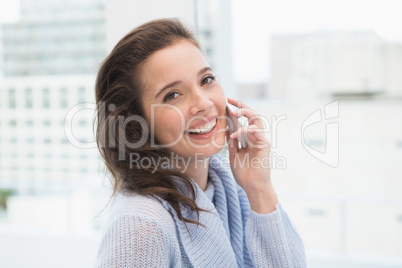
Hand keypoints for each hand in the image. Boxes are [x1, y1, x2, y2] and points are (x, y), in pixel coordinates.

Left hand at [225, 97, 277, 212]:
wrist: (253, 187)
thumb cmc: (245, 173)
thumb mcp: (234, 154)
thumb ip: (231, 142)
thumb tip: (226, 129)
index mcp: (250, 138)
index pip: (244, 120)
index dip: (236, 111)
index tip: (226, 103)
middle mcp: (257, 137)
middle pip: (252, 115)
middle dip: (242, 106)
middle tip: (230, 100)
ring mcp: (262, 140)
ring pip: (257, 119)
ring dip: (245, 113)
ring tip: (233, 111)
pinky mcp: (264, 145)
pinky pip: (256, 132)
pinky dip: (245, 130)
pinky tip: (235, 134)